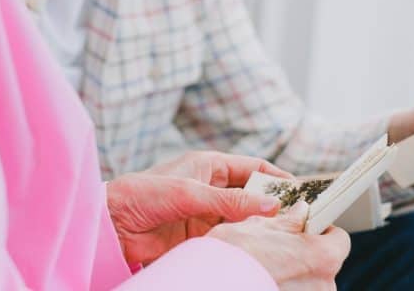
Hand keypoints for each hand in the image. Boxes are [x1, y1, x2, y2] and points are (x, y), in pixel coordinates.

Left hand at [107, 152, 289, 264]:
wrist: (112, 224)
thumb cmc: (143, 194)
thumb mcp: (189, 193)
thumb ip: (231, 200)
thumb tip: (271, 203)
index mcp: (209, 165)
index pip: (253, 166)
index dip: (278, 177)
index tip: (302, 191)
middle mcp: (211, 187)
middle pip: (253, 194)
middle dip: (274, 204)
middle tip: (300, 219)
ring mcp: (207, 213)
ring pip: (245, 219)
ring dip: (261, 226)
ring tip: (285, 236)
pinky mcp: (200, 236)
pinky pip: (230, 238)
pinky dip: (244, 242)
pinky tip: (258, 249)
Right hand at [207, 202, 350, 290]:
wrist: (210, 285)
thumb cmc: (234, 255)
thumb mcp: (259, 225)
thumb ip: (287, 220)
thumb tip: (300, 211)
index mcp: (322, 256)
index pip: (338, 238)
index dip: (321, 229)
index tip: (305, 226)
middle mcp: (324, 285)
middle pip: (323, 262)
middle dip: (303, 252)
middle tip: (276, 245)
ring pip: (307, 282)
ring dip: (292, 273)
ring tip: (263, 265)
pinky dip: (281, 286)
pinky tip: (261, 279)